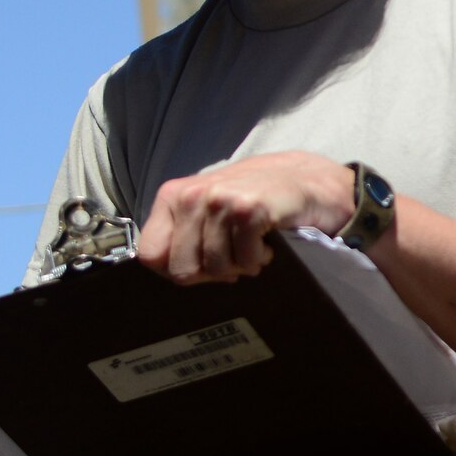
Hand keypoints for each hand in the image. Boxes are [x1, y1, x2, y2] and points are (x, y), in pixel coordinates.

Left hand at [138, 151, 354, 284]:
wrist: (306, 181)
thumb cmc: (254, 202)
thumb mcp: (208, 213)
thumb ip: (182, 237)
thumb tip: (170, 274)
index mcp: (173, 196)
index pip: (150, 255)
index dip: (177, 269)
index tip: (202, 263)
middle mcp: (191, 195)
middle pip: (181, 269)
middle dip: (211, 273)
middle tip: (233, 255)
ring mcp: (219, 200)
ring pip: (215, 268)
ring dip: (241, 264)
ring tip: (253, 243)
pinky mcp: (247, 209)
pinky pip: (245, 259)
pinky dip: (260, 258)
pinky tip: (267, 240)